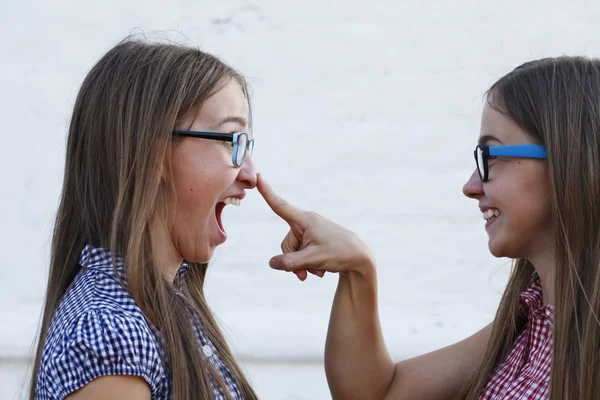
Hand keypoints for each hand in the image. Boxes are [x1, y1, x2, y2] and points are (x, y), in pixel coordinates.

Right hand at [257, 174, 374, 280]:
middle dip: (293, 261)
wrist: (360, 258)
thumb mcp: (313, 260)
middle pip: (287, 243)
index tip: (258, 176)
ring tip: (317, 271)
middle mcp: (306, 223)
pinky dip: (307, 263)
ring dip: (302, 264)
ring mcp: (311, 231)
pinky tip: (319, 269)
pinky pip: (302, 252)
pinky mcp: (315, 239)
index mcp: (305, 220)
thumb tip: (272, 263)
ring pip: (294, 251)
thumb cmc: (339, 254)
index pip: (281, 205)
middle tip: (306, 273)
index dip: (267, 192)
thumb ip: (290, 262)